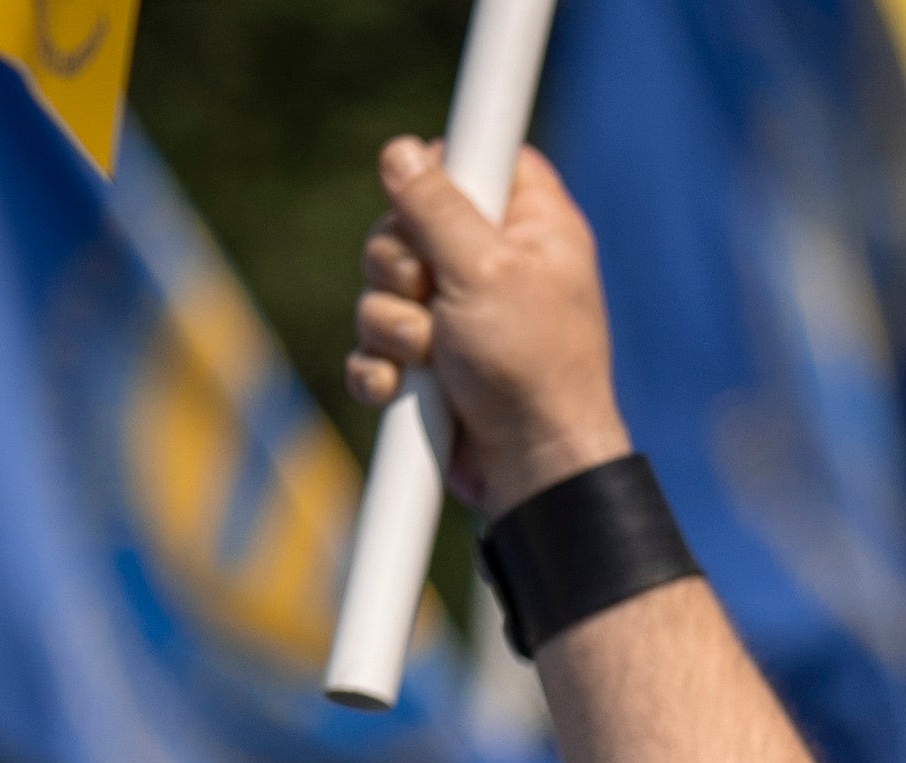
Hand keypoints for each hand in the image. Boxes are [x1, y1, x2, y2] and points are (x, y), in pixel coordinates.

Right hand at [345, 141, 630, 518]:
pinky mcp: (428, 364)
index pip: (483, 158)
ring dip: (394, 325)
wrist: (530, 468)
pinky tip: (407, 388)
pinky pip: (373, 346)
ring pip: (382, 288)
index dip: (445, 170)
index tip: (433, 200)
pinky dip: (383, 368)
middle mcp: (495, 265)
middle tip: (430, 294)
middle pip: (408, 221)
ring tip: (433, 355)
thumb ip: (438, 207)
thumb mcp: (485, 270)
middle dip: (400, 264)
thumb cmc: (530, 369)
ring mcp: (458, 316)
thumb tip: (402, 152)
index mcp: (532, 229)